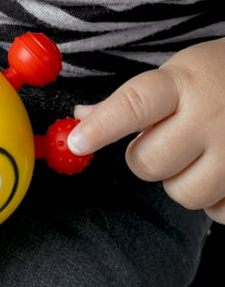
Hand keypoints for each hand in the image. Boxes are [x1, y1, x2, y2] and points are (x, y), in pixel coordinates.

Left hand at [67, 38, 224, 222]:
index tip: (76, 142)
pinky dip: (217, 200)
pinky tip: (224, 172)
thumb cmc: (224, 77)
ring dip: (182, 180)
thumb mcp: (180, 73)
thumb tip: (81, 117)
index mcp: (185, 84)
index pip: (135, 105)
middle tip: (166, 140)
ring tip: (200, 155)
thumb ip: (131, 100)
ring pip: (183, 193)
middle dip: (146, 157)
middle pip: (148, 163)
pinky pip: (219, 213)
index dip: (102, 127)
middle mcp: (213, 117)